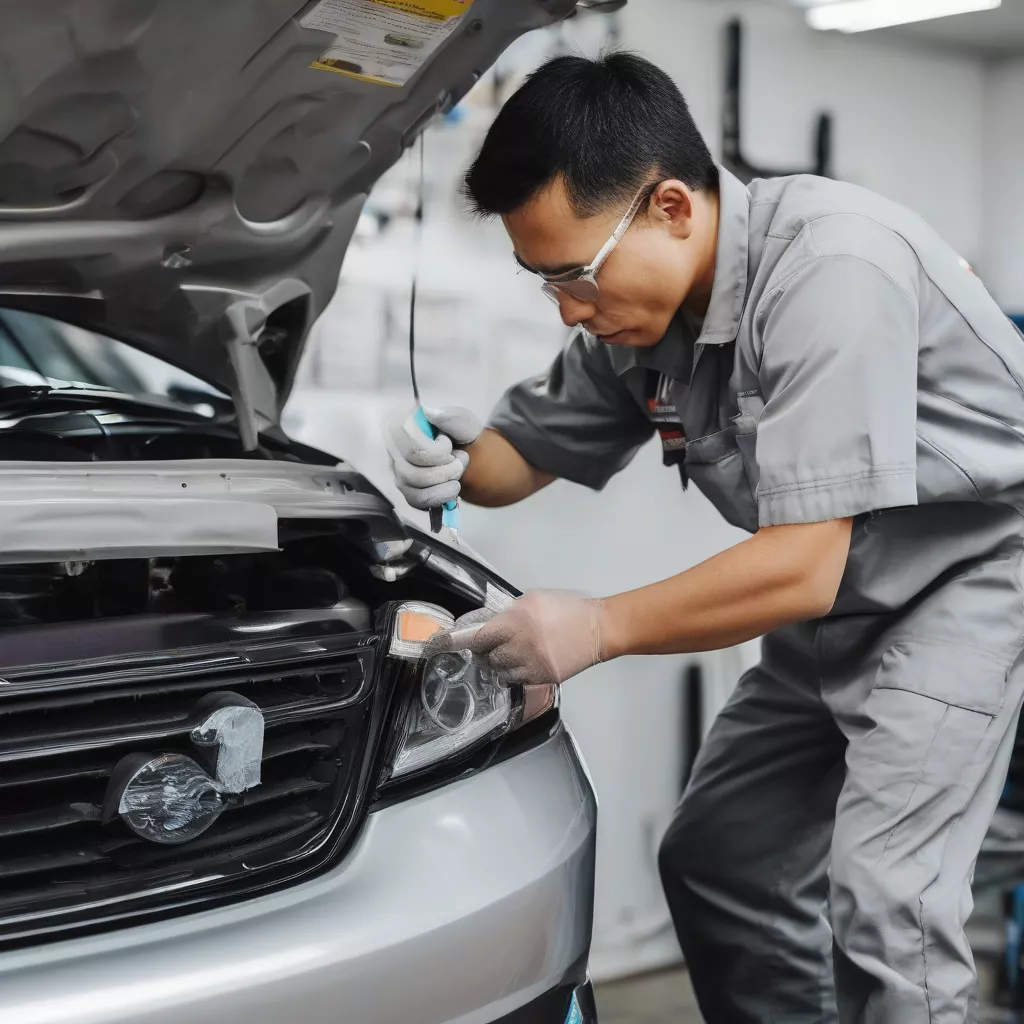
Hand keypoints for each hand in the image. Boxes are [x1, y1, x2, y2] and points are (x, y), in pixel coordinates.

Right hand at [384, 406, 481, 510]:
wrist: (470, 454)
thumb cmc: (460, 434)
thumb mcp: (463, 421)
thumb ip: (451, 416)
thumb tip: (429, 412)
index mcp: (401, 425)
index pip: (411, 447)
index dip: (438, 450)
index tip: (447, 442)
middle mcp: (393, 449)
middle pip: (411, 472)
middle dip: (445, 470)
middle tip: (459, 460)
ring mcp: (397, 472)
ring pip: (416, 489)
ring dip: (445, 482)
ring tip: (456, 472)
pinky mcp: (406, 491)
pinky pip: (419, 501)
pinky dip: (441, 496)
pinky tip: (450, 486)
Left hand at [465, 590, 605, 686]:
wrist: (599, 630)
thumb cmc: (567, 609)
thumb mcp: (533, 599)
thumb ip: (509, 611)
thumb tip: (491, 622)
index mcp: (516, 622)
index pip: (480, 638)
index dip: (467, 640)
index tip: (458, 642)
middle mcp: (520, 646)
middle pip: (488, 657)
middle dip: (485, 652)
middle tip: (489, 646)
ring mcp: (532, 666)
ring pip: (500, 672)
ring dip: (498, 664)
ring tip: (506, 655)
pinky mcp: (542, 679)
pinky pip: (517, 680)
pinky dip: (513, 673)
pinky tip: (521, 663)